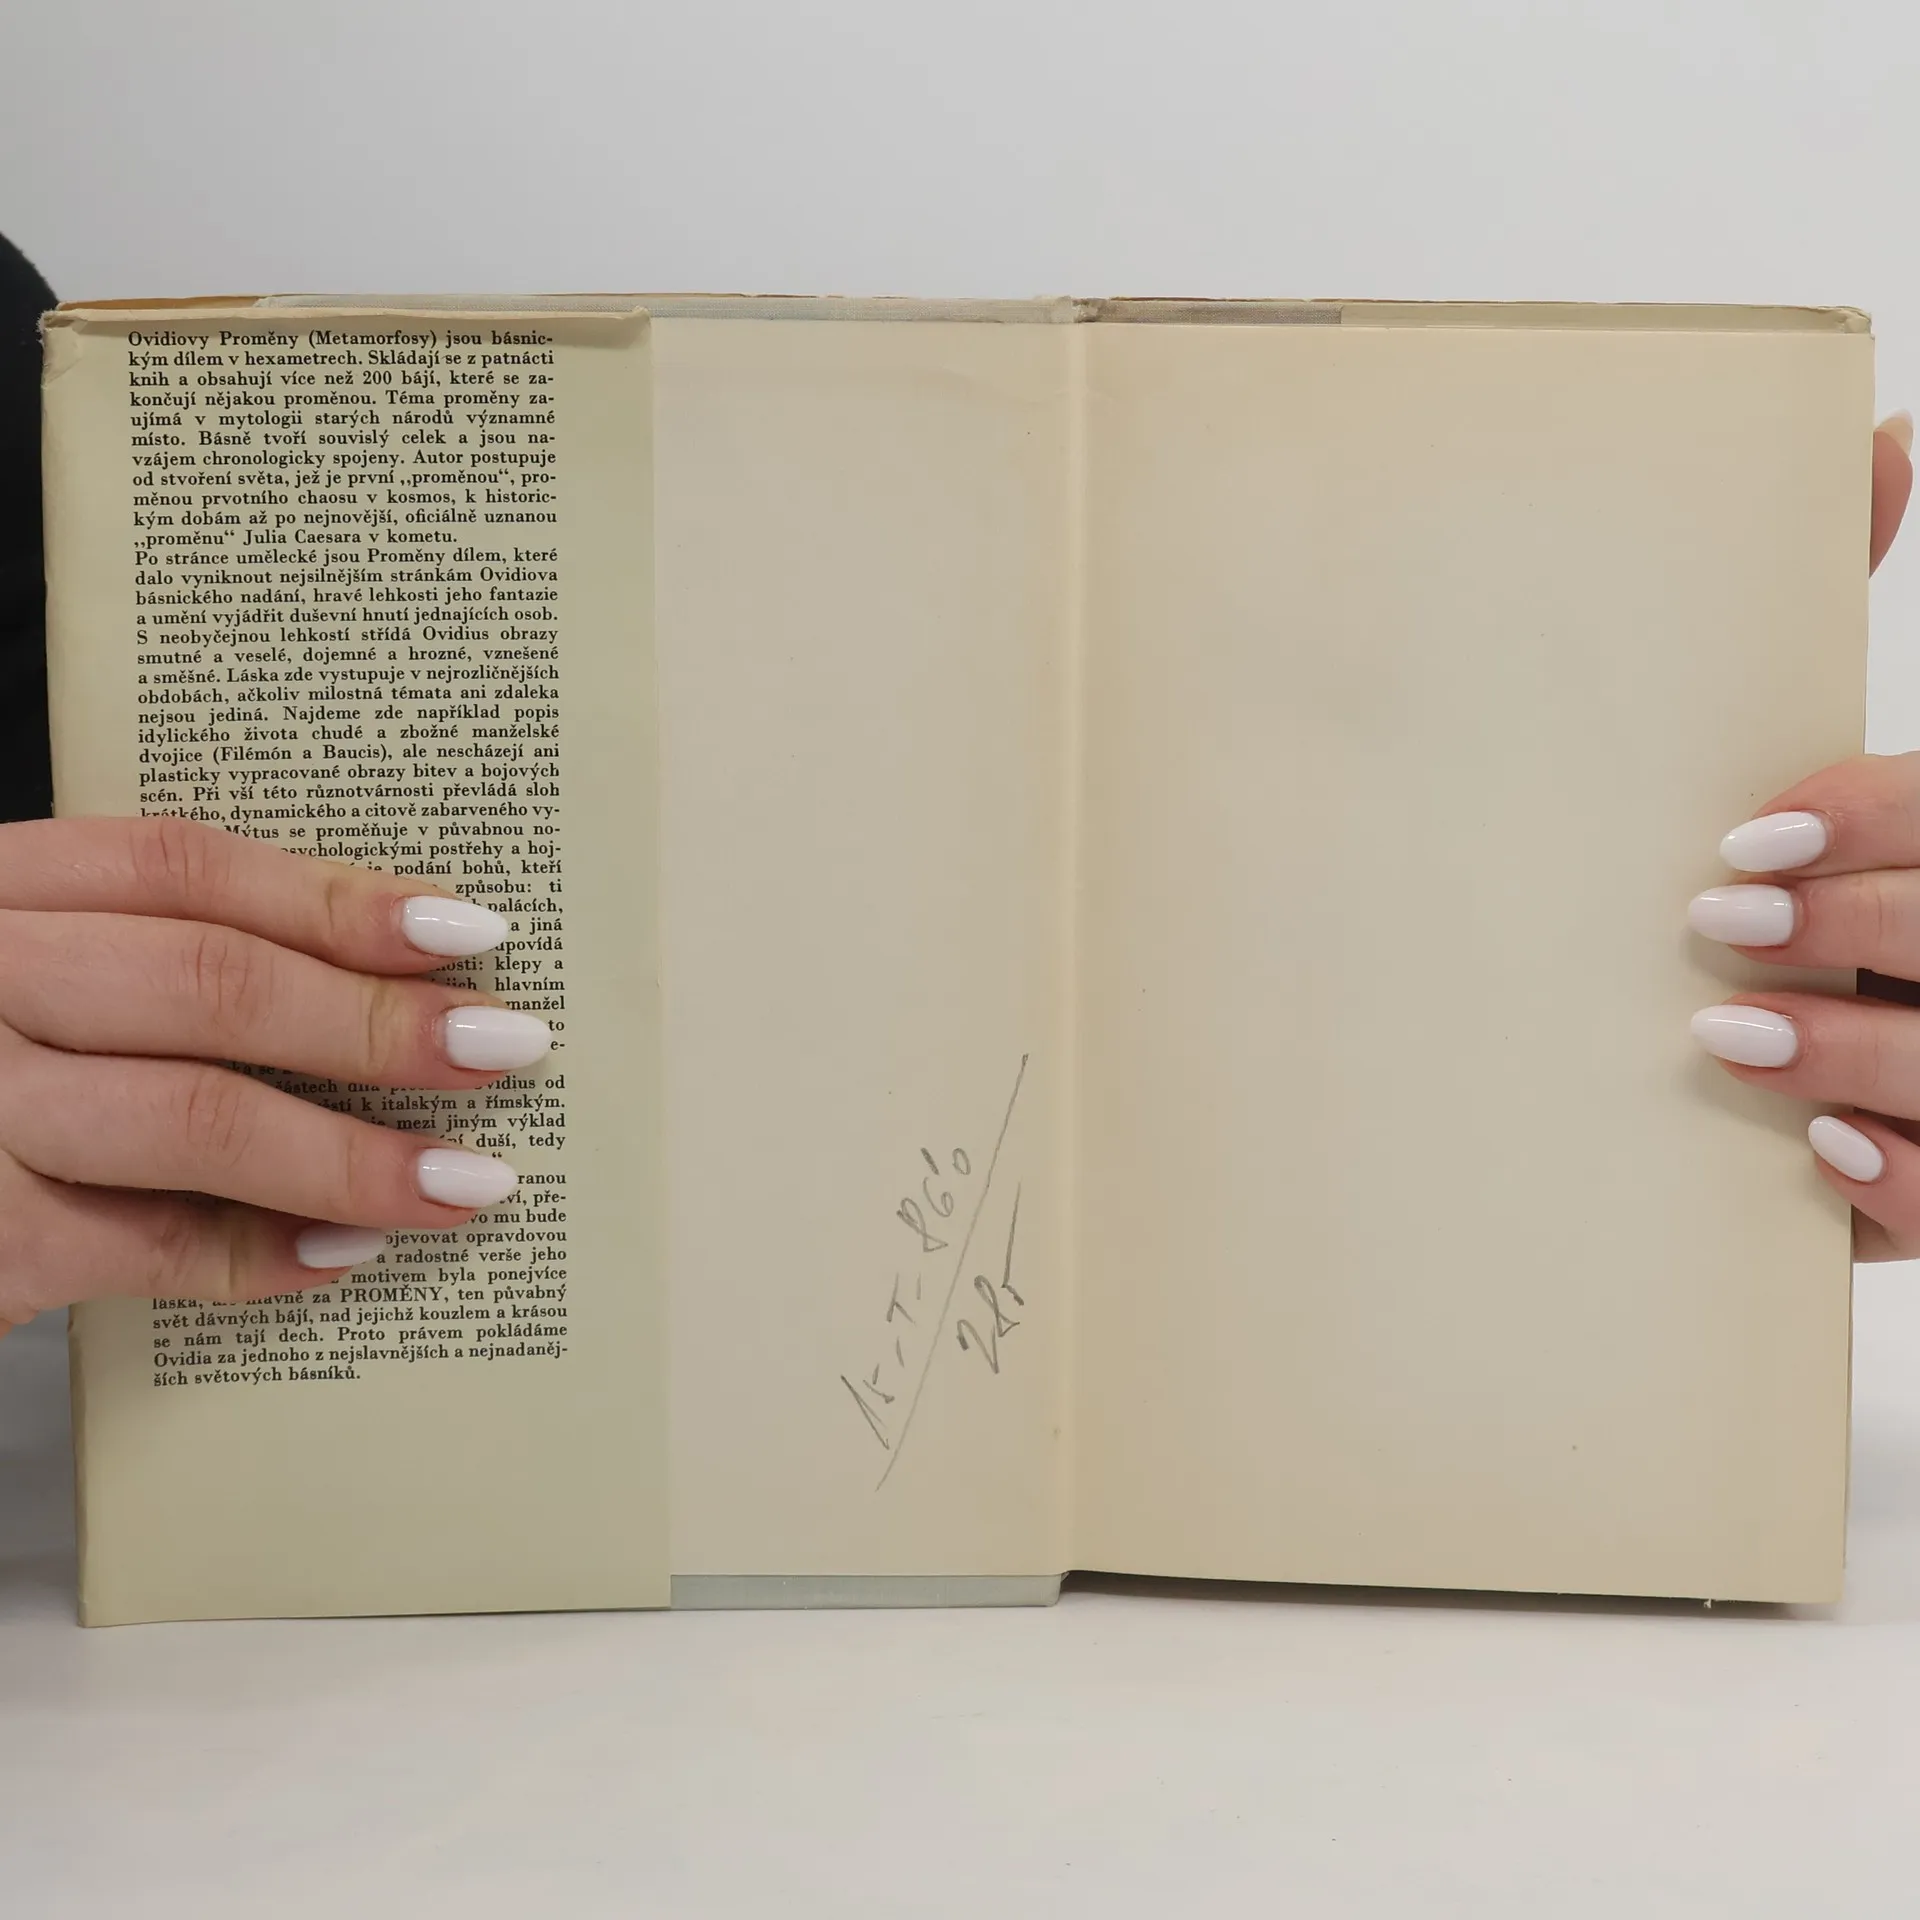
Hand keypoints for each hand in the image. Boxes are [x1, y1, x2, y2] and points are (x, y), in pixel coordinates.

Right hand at [0, 818, 551, 1331]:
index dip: (336, 899)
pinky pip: (142, 1248)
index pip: (183, 867)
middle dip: (376, 1023)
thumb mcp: (25, 966)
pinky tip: (348, 1258)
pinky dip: (258, 1257)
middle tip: (507, 1047)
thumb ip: (140, 958)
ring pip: (189, 1118)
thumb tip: (377, 981)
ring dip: (351, 1157)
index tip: (468, 930)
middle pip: (208, 982)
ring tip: (470, 1182)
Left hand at [1689, 412, 1919, 1256]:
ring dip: (1856, 1055)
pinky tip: (1824, 1154)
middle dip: (1850, 929)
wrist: (1831, 1004)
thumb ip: (1854, 598)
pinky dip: (1901, 1180)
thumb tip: (1883, 430)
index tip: (1743, 840)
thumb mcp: (1836, 754)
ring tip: (1728, 1039)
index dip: (1868, 824)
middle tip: (1716, 924)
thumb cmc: (1827, 862)